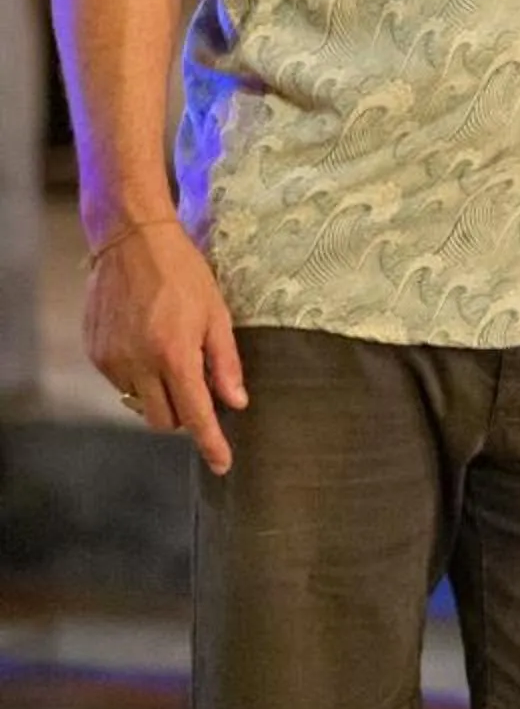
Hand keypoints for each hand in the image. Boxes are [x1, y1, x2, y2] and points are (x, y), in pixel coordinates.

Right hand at [85, 220, 245, 474]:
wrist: (132, 243)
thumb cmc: (184, 274)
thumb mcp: (217, 314)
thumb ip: (225, 362)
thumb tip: (236, 403)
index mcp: (175, 355)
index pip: (196, 415)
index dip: (210, 443)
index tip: (223, 465)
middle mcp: (139, 365)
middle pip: (164, 419)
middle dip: (184, 414)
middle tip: (197, 386)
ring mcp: (112, 361)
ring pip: (140, 403)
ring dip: (160, 395)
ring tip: (171, 357)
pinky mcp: (95, 354)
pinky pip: (121, 383)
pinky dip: (139, 377)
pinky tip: (147, 346)